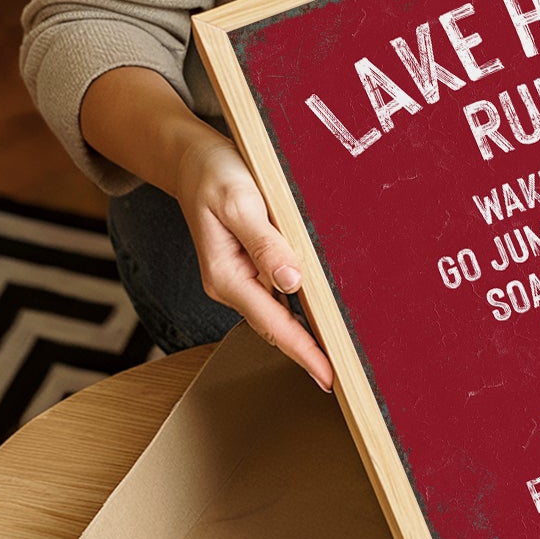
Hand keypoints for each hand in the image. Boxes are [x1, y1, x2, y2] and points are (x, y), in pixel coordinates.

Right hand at [173, 132, 335, 387]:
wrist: (191, 159)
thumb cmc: (214, 174)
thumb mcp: (239, 201)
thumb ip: (265, 242)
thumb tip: (291, 282)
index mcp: (226, 275)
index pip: (273, 322)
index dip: (303, 351)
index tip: (329, 376)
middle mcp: (232, 284)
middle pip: (277, 328)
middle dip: (309, 354)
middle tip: (347, 379)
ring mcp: (241, 278)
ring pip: (280, 315)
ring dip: (308, 336)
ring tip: (343, 358)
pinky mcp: (250, 267)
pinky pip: (280, 296)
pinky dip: (303, 311)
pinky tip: (325, 318)